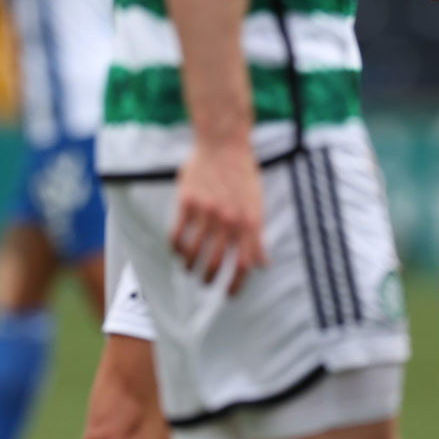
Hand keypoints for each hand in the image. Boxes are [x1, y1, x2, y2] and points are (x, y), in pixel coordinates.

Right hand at [170, 140, 266, 293]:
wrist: (224, 143)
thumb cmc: (243, 174)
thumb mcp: (258, 205)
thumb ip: (258, 236)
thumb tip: (263, 264)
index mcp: (249, 222)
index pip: (243, 264)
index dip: (236, 284)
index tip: (229, 295)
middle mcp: (228, 220)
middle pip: (215, 262)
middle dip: (208, 278)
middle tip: (204, 282)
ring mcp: (206, 211)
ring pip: (193, 250)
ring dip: (189, 265)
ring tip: (188, 268)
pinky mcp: (187, 201)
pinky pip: (177, 232)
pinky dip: (175, 246)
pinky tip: (176, 250)